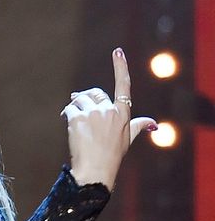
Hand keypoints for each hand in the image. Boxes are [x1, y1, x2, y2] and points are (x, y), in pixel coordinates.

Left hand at [61, 47, 156, 188]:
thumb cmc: (112, 155)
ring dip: (74, 106)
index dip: (120, 67)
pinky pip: (69, 109)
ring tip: (72, 117)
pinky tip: (66, 122)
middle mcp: (109, 111)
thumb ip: (139, 126)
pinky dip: (65, 114)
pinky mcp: (78, 118)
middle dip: (86, 98)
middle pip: (95, 93)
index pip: (123, 85)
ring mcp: (93, 114)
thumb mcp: (128, 139)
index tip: (117, 51)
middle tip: (78, 105)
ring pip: (79, 100)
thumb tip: (154, 123)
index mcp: (123, 113)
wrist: (96, 169)